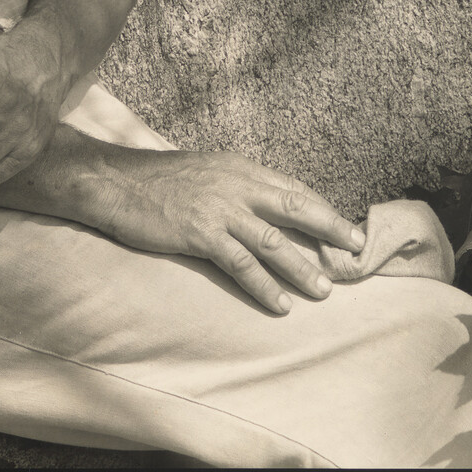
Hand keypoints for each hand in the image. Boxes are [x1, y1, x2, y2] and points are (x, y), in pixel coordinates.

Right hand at [95, 147, 366, 313]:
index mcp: (238, 167)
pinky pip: (241, 264)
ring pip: (273, 241)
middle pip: (295, 206)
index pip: (291, 187)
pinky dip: (264, 286)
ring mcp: (219, 209)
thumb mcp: (204, 171)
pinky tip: (281, 304)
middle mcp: (235, 184)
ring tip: (324, 290)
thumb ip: (233, 185)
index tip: (344, 225)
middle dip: (330, 228)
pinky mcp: (200, 233)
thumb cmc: (156, 179)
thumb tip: (258, 207)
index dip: (321, 207)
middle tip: (356, 249)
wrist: (115, 182)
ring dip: (302, 267)